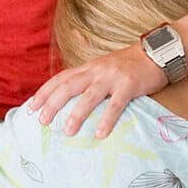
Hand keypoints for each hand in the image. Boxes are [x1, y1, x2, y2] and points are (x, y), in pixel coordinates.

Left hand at [28, 43, 165, 137]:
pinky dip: (107, 119)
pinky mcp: (129, 85)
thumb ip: (90, 79)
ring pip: (89, 96)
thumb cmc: (130, 65)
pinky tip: (100, 133)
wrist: (156, 54)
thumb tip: (73, 99)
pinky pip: (116, 104)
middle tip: (42, 121)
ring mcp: (112, 77)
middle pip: (68, 86)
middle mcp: (96, 71)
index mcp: (89, 67)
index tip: (31, 108)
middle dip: (52, 104)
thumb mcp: (105, 68)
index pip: (61, 78)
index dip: (44, 92)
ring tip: (68, 131)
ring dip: (77, 114)